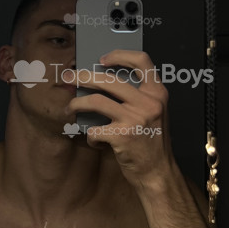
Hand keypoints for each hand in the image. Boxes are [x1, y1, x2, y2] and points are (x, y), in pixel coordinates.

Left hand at [66, 49, 175, 188]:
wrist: (158, 172)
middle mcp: (148, 103)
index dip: (120, 55)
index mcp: (157, 93)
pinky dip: (90, 136)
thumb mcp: (154, 113)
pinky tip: (95, 141)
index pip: (142, 61)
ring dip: (77, 104)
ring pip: (95, 101)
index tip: (103, 59)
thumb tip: (104, 82)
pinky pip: (94, 130)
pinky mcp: (122, 136)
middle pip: (108, 79)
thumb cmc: (152, 142)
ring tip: (71, 108)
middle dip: (83, 77)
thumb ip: (138, 96)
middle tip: (69, 78)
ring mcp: (135, 119)